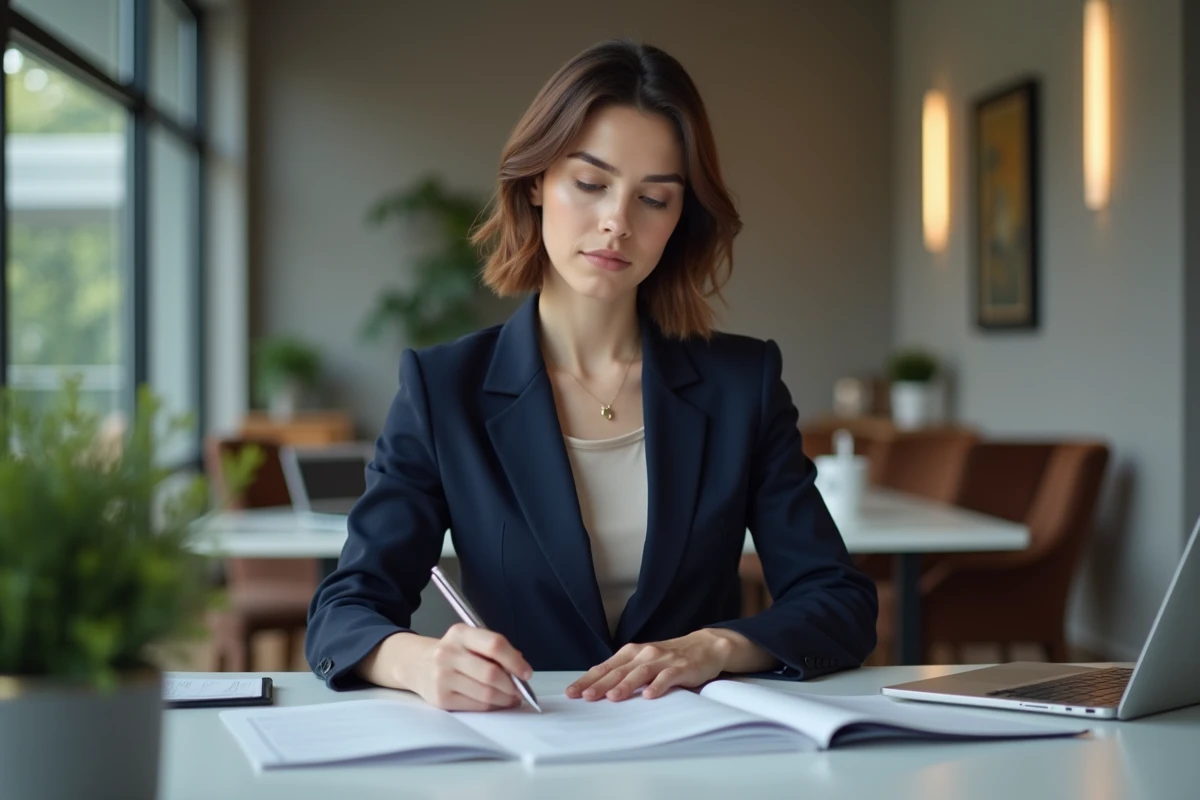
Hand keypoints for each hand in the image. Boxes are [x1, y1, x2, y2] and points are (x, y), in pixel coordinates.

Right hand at [373, 624, 533, 710]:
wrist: (416, 665)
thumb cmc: (452, 653)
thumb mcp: (469, 641)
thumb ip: (494, 650)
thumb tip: (521, 667)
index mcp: (460, 633)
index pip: (494, 644)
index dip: (515, 660)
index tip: (526, 673)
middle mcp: (448, 653)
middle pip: (491, 673)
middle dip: (512, 685)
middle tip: (521, 690)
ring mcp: (442, 677)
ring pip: (486, 693)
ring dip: (505, 699)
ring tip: (512, 698)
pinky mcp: (440, 698)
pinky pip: (476, 706)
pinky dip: (492, 706)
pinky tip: (496, 703)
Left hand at [566, 629, 741, 701]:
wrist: (705, 646)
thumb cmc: (669, 658)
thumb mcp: (644, 661)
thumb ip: (624, 671)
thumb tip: (597, 686)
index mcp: (632, 653)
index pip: (605, 667)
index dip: (588, 679)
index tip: (572, 692)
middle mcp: (644, 654)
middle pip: (618, 670)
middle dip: (600, 683)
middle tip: (585, 697)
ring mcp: (663, 660)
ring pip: (640, 672)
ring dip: (625, 685)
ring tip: (612, 697)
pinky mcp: (681, 668)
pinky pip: (667, 677)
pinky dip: (657, 686)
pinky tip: (648, 696)